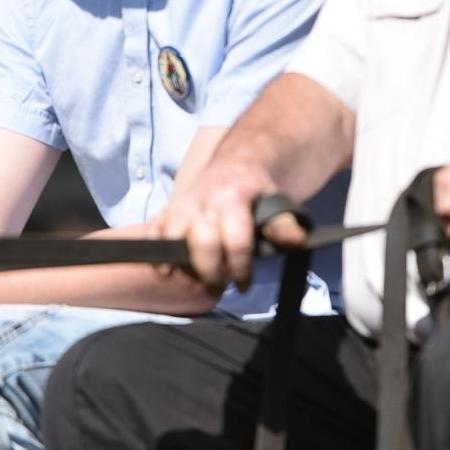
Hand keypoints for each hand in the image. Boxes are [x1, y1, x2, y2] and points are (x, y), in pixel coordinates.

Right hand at [155, 159, 298, 293]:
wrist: (237, 162)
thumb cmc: (257, 191)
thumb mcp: (278, 203)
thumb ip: (283, 225)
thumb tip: (295, 242)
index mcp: (234, 198)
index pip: (236, 241)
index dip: (240, 269)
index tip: (243, 285)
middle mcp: (205, 200)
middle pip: (202, 244)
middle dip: (210, 273)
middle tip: (219, 287)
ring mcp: (183, 204)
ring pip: (172, 237)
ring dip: (180, 263)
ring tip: (193, 278)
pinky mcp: (170, 209)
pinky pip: (155, 231)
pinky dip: (156, 250)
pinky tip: (167, 269)